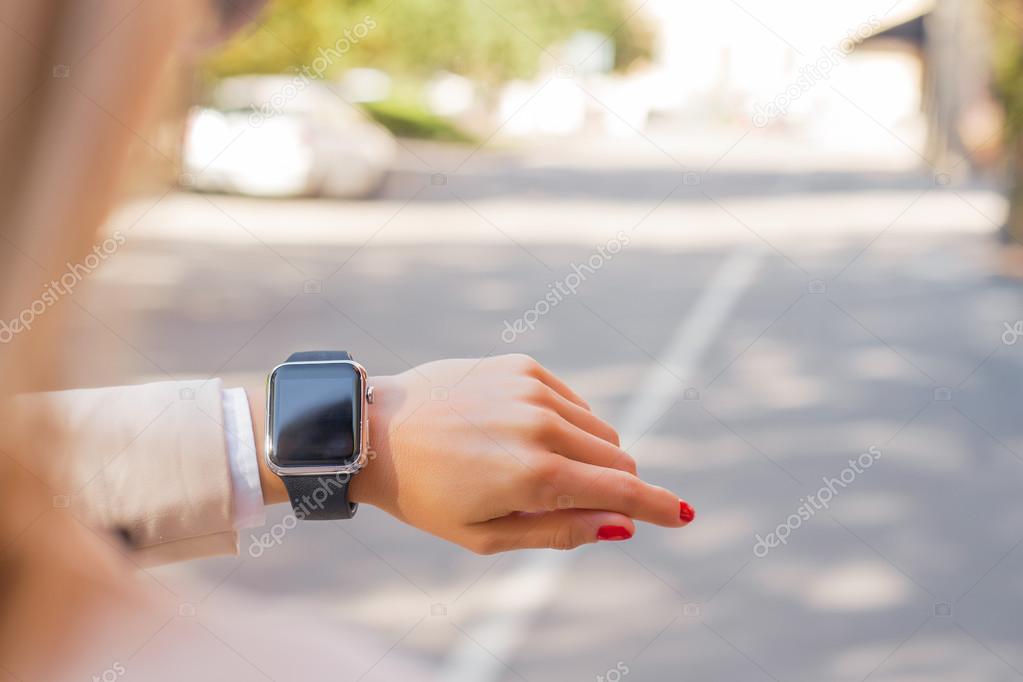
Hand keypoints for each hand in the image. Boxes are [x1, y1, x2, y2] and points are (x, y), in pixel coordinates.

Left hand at [348, 354, 693, 553]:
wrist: (375, 430)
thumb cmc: (427, 495)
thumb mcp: (487, 535)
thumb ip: (560, 531)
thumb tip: (620, 526)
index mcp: (536, 475)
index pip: (621, 491)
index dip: (658, 507)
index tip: (684, 515)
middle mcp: (542, 425)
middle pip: (618, 459)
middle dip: (612, 486)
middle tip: (573, 500)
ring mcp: (533, 389)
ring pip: (599, 429)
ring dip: (588, 454)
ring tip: (533, 467)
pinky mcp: (523, 365)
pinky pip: (573, 401)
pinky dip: (566, 423)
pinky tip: (521, 433)